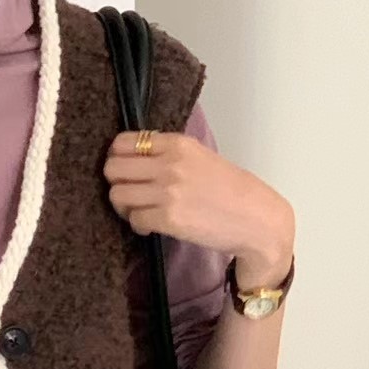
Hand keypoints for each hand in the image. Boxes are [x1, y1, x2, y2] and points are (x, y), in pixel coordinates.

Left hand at [103, 130, 294, 284]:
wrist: (256, 218)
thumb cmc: (230, 191)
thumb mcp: (200, 158)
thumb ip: (169, 155)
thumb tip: (134, 160)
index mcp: (177, 143)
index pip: (123, 142)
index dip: (117, 159)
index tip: (126, 172)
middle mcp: (170, 163)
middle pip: (112, 169)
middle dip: (116, 184)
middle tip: (131, 195)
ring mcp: (167, 191)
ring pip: (117, 195)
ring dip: (124, 207)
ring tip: (141, 212)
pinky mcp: (168, 218)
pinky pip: (134, 220)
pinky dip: (138, 225)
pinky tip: (153, 226)